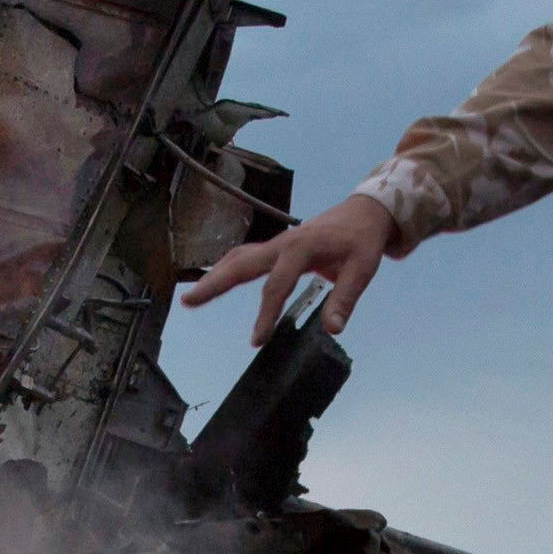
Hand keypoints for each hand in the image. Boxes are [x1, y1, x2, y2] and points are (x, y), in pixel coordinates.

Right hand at [185, 193, 402, 341]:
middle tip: (188, 301)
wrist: (364, 213)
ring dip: (214, 276)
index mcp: (302, 248)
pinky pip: (245, 257)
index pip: (277, 285)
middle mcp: (282, 243)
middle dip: (214, 283)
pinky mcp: (275, 247)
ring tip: (191, 298)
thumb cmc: (362, 240)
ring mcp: (276, 243)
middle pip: (241, 264)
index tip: (256, 340)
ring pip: (238, 258)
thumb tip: (332, 329)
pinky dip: (226, 269)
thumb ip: (345, 298)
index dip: (265, 314)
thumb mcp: (362, 269)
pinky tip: (215, 281)